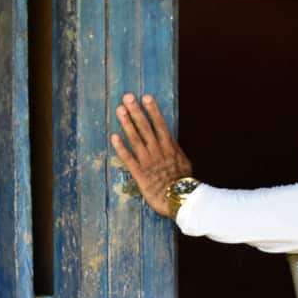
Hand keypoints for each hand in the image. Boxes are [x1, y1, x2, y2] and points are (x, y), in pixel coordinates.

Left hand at [111, 94, 194, 218]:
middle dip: (136, 111)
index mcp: (169, 147)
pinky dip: (121, 147)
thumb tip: (170, 139)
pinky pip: (128, 158)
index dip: (152, 110)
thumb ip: (175, 150)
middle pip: (145, 127)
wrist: (183, 201)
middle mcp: (158, 151)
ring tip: (119, 110)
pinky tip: (113, 136)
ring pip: (135, 139)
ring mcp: (148, 161)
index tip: (146, 97)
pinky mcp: (140, 174)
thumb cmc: (184, 183)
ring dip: (127, 124)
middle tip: (127, 97)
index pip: (160, 124)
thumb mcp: (184, 163)